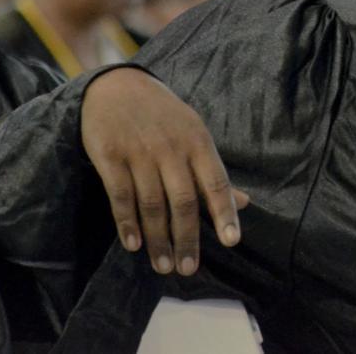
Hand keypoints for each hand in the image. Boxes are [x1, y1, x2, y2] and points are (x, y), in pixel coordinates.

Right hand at [81, 67, 248, 275]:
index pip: (216, 182)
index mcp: (198, 142)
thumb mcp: (194, 134)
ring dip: (158, 239)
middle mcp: (171, 148)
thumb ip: (214, 172)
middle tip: (188, 269)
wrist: (116, 86)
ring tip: (163, 265)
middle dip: (188, 237)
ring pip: (152, 203)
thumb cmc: (163, 116)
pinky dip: (127, 222)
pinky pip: (120, 195)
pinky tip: (133, 244)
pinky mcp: (110, 155)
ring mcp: (140, 152)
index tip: (231, 241)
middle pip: (183, 200)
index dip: (224, 212)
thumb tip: (244, 202)